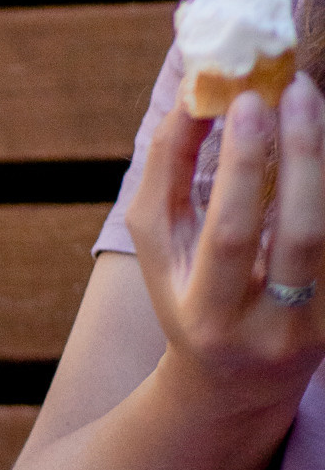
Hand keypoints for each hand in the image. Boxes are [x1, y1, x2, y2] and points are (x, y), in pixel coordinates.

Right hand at [126, 76, 324, 414]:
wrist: (235, 380)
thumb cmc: (188, 294)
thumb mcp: (160, 245)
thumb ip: (167, 171)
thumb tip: (197, 97)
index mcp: (206, 314)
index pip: (230, 234)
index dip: (242, 166)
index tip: (246, 100)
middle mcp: (267, 330)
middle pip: (299, 235)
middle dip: (301, 154)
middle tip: (296, 88)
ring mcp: (316, 329)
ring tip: (313, 104)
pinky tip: (324, 147)